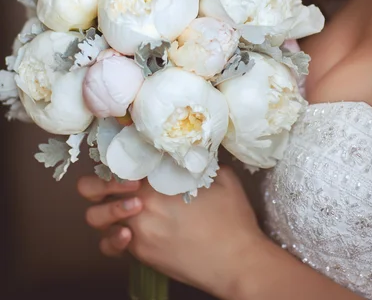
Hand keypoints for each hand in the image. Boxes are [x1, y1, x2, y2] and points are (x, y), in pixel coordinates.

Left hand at [78, 167, 266, 298]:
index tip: (129, 155)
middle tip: (119, 179)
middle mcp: (139, 207)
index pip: (117, 163)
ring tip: (128, 204)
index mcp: (155, 184)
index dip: (118, 156)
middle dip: (98, 181)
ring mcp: (137, 232)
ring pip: (95, 218)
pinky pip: (110, 243)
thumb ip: (198, 160)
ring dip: (104, 208)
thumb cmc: (232, 219)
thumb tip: (190, 149)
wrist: (237, 263)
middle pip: (92, 188)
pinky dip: (113, 235)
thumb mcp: (221, 176)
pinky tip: (127, 230)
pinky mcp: (141, 253)